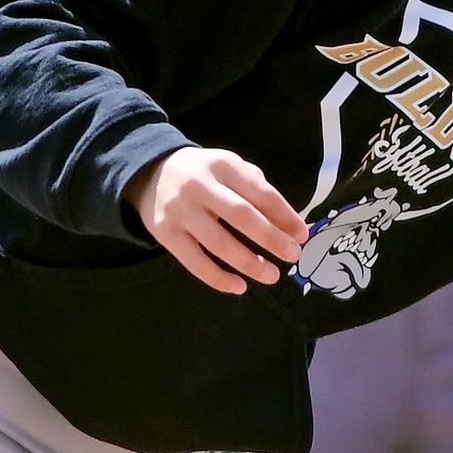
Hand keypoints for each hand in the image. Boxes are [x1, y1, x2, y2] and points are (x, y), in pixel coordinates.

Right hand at [132, 146, 308, 293]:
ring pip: (218, 243)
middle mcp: (199, 185)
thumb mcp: (230, 169)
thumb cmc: (204, 175)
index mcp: (222, 165)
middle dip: (271, 238)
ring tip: (272, 275)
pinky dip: (218, 278)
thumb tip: (292, 226)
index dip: (284, 215)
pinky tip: (240, 287)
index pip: (260, 192)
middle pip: (241, 216)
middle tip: (293, 255)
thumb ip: (258, 191)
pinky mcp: (165, 234)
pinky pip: (194, 262)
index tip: (302, 235)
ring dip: (249, 263)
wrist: (150, 173)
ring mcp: (180, 211)